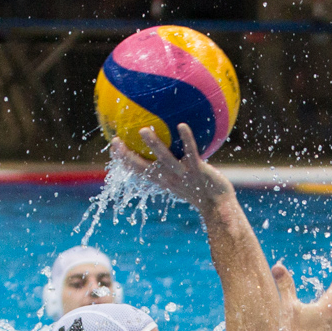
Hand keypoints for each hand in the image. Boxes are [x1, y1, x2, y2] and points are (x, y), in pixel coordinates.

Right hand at [107, 124, 233, 210]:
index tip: (113, 146)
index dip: (123, 159)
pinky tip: (182, 124)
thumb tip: (172, 149)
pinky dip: (187, 139)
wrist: (218, 205)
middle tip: (115, 141)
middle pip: (142, 167)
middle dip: (127, 156)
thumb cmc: (202, 190)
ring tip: (142, 131)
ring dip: (153, 145)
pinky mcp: (197, 169)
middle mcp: (168, 178)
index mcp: (162, 180)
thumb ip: (175, 167)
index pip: (137, 170)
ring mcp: (182, 174)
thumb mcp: (184, 180)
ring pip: (164, 158)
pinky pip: (190, 152)